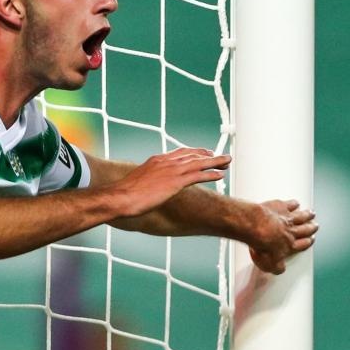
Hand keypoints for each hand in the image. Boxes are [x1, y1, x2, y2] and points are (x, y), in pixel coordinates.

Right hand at [112, 148, 229, 218]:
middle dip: (208, 155)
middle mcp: (166, 161)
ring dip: (215, 162)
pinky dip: (211, 174)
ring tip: (227, 162)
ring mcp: (172, 171)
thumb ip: (149, 180)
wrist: (122, 197)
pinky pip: (198, 175)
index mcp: (157, 160)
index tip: (204, 153)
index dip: (195, 152)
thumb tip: (151, 186)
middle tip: (221, 156)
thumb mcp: (138, 182)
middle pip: (193, 155)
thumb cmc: (126, 193)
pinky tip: (220, 174)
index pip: (180, 152)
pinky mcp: (176, 181)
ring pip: (199, 163)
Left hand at [249, 199, 317, 273]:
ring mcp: (286, 218)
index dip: (308, 242)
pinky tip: (296, 203)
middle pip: (305, 229)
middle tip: (315, 225)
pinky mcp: (280, 207)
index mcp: (290, 245)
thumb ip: (276, 267)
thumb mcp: (268, 264)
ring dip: (307, 215)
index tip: (311, 240)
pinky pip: (290, 204)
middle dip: (311, 228)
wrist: (254, 226)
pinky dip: (294, 204)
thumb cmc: (260, 244)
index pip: (302, 244)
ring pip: (301, 216)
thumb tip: (279, 270)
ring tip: (312, 213)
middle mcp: (291, 231)